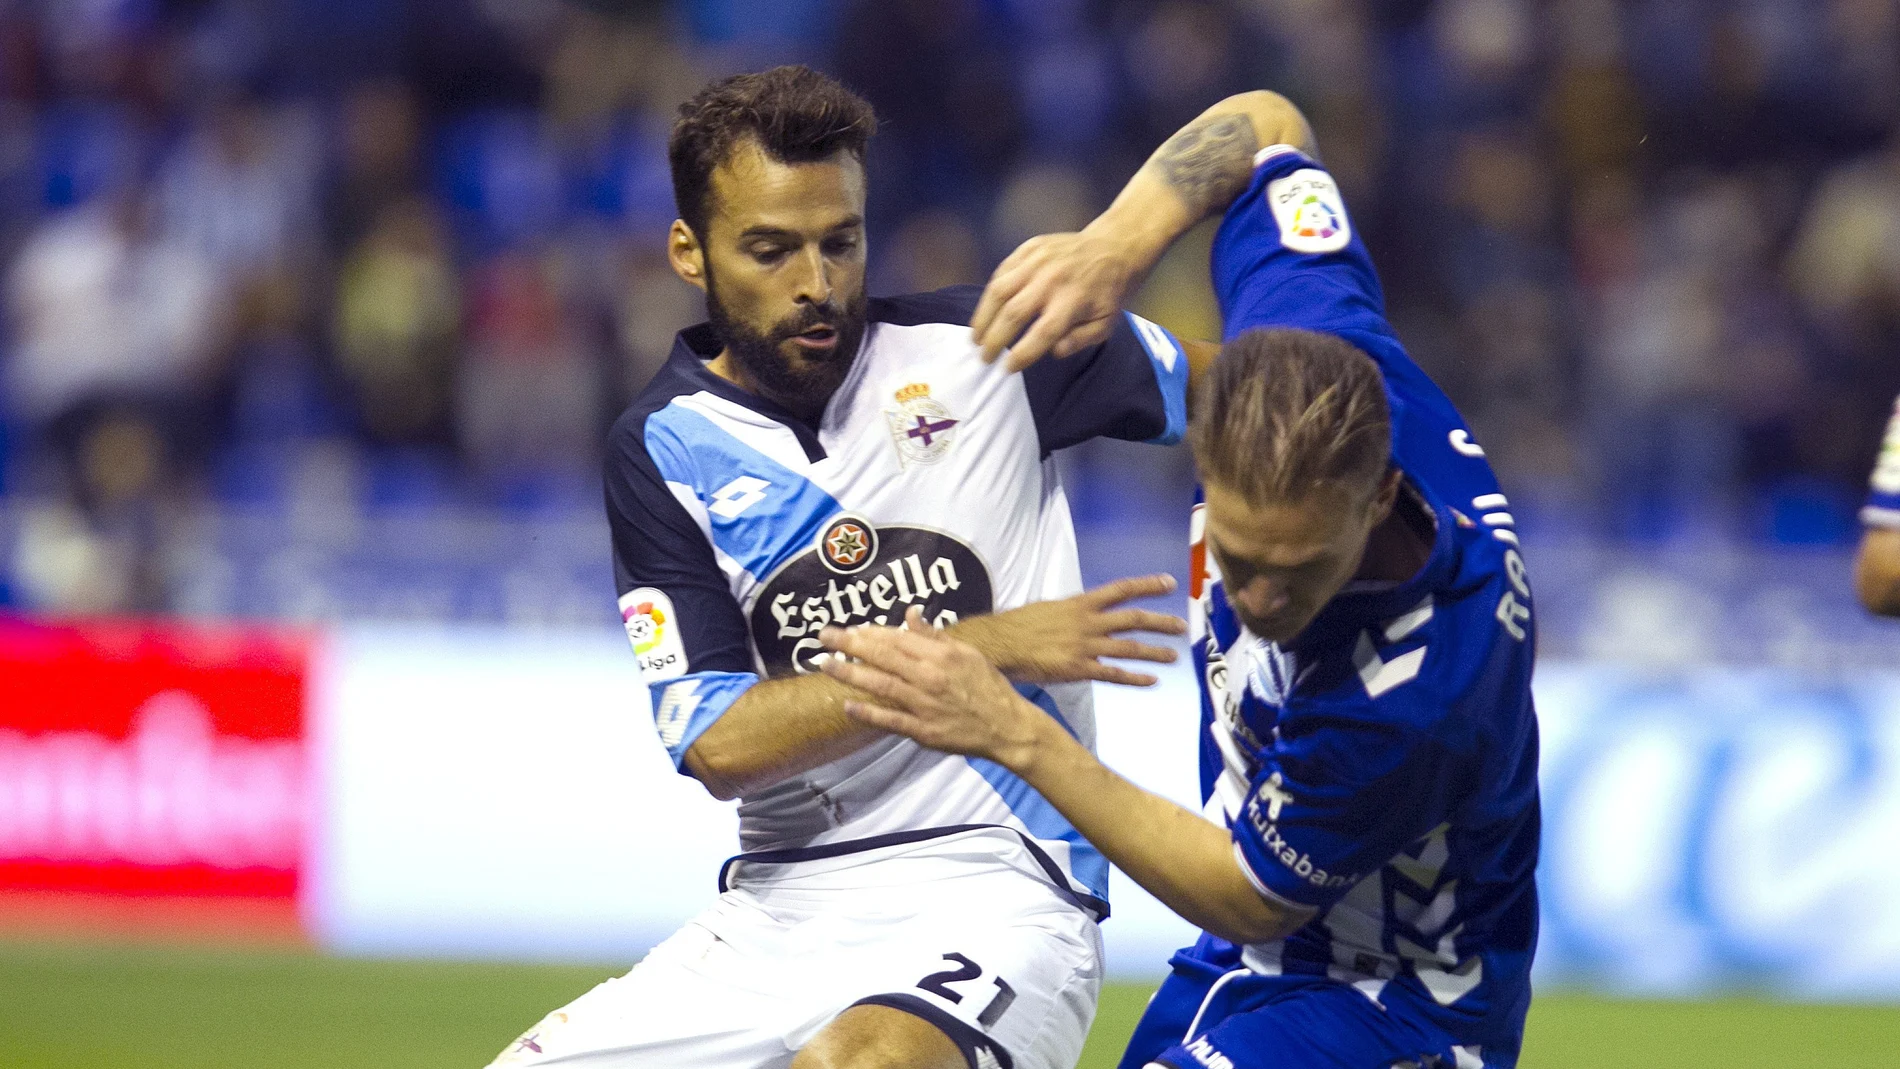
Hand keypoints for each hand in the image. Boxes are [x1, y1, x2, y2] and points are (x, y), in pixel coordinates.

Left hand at [820, 608, 1048, 768]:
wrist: (1007, 727)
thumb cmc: (987, 686)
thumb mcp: (966, 653)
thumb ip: (934, 635)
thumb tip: (910, 614)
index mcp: (941, 655)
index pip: (898, 638)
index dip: (871, 633)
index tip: (850, 629)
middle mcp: (930, 677)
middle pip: (883, 657)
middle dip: (849, 645)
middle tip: (823, 636)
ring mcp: (924, 705)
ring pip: (881, 685)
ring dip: (850, 674)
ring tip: (825, 664)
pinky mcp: (923, 730)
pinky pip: (890, 720)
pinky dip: (868, 712)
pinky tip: (847, 704)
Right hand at [953, 574, 1186, 686]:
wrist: (1000, 644)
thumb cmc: (1019, 626)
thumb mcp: (1049, 609)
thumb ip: (1071, 614)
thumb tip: (1082, 616)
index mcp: (1080, 604)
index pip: (1121, 589)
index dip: (1147, 586)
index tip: (1168, 583)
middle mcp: (1088, 622)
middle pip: (1132, 619)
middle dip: (1160, 622)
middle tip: (1182, 625)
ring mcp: (1085, 646)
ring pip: (1128, 648)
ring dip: (1154, 652)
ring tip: (1174, 655)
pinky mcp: (1079, 668)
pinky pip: (1113, 674)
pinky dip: (1135, 678)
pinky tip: (1151, 681)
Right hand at [971, 229, 1148, 371]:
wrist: (1113, 248)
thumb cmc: (1107, 293)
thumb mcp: (1106, 324)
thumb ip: (1080, 340)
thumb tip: (1054, 350)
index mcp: (1073, 302)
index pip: (1041, 335)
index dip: (1021, 355)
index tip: (1006, 369)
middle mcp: (1052, 280)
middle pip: (1013, 314)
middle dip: (994, 340)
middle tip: (983, 357)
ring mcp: (1038, 261)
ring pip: (999, 290)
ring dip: (983, 317)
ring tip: (976, 336)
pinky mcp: (1030, 248)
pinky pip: (1002, 271)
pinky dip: (991, 293)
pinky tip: (987, 310)